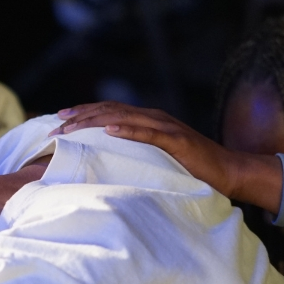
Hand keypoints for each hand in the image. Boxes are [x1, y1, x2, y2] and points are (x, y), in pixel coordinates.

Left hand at [51, 102, 283, 213]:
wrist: (228, 172)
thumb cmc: (191, 170)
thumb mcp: (156, 160)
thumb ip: (136, 155)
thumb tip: (106, 164)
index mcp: (147, 121)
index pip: (108, 112)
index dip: (82, 113)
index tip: (58, 119)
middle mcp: (154, 118)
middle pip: (109, 111)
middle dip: (80, 117)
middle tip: (55, 125)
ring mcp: (166, 127)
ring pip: (123, 118)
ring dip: (94, 121)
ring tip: (71, 126)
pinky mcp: (177, 140)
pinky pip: (148, 132)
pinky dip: (128, 129)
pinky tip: (109, 130)